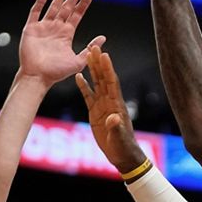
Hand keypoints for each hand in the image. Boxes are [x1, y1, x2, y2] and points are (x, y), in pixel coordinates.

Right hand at [18, 0, 102, 86]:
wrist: (37, 77)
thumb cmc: (56, 73)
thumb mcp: (78, 61)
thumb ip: (89, 48)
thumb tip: (103, 38)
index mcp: (67, 34)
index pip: (77, 14)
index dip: (84, 2)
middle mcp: (56, 28)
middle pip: (67, 6)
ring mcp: (43, 27)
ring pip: (54, 6)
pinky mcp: (31, 29)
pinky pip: (35, 12)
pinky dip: (40, 2)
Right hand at [75, 45, 147, 172]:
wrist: (121, 155)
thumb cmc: (123, 147)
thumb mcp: (119, 138)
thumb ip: (115, 128)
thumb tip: (113, 118)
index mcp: (116, 105)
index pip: (111, 83)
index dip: (108, 69)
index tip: (104, 55)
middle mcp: (110, 101)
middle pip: (103, 78)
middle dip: (98, 63)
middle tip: (93, 47)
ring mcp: (102, 105)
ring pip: (96, 83)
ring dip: (92, 69)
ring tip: (86, 55)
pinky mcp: (95, 112)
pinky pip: (88, 96)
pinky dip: (83, 85)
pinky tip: (78, 76)